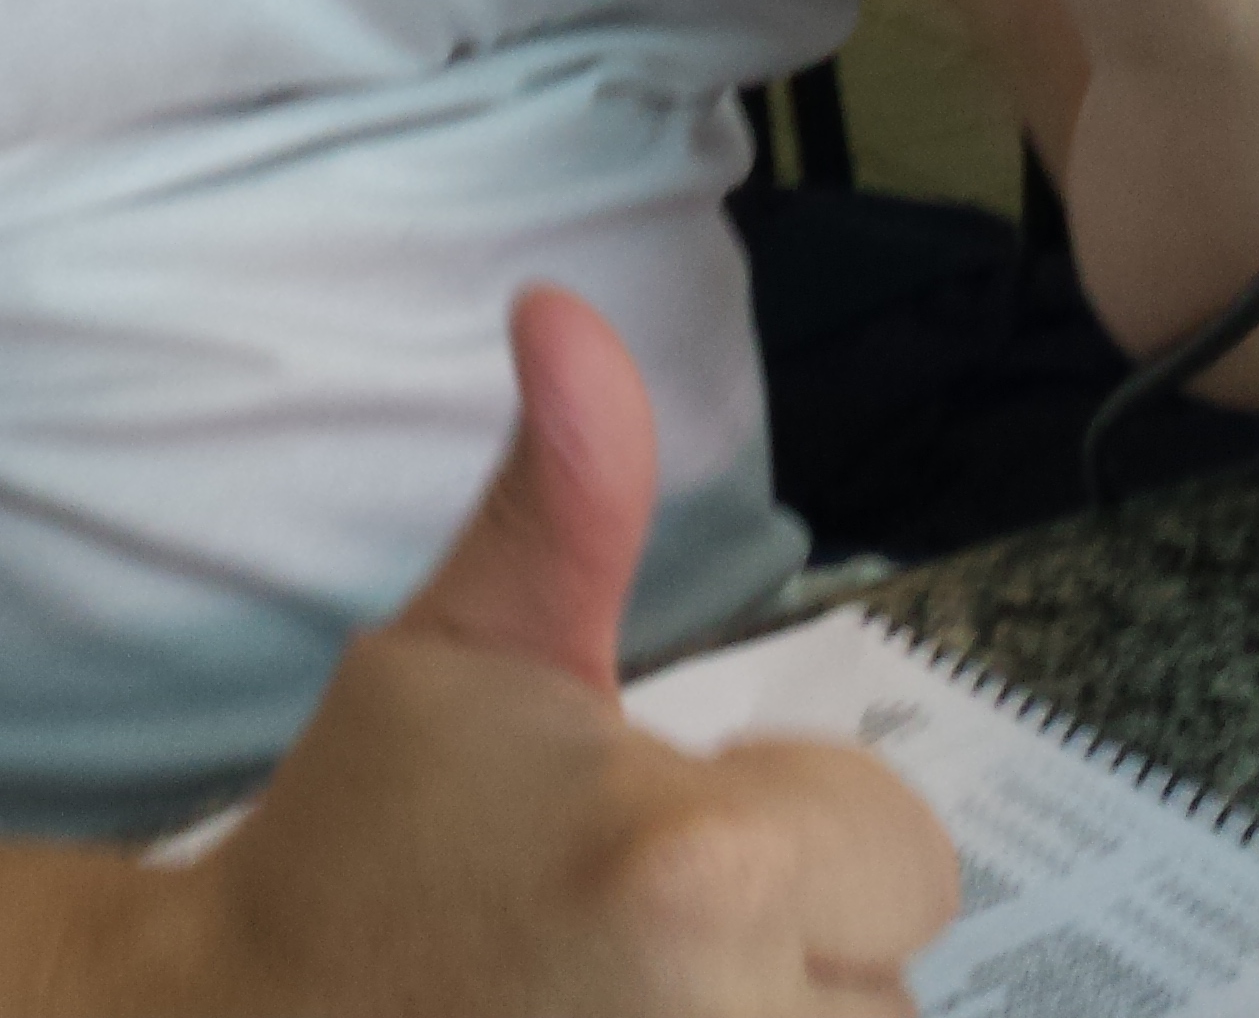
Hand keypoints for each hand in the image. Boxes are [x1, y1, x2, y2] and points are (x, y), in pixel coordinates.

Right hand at [154, 288, 954, 1011]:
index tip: (653, 839)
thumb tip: (566, 309)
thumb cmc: (363, 846)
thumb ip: (568, 491)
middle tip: (625, 938)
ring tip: (620, 1007)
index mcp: (697, 876)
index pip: (894, 842)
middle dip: (788, 948)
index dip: (785, 821)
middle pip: (889, 977)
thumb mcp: (466, 652)